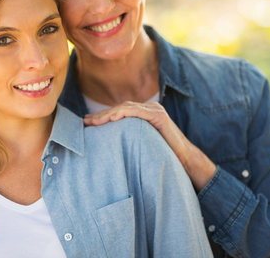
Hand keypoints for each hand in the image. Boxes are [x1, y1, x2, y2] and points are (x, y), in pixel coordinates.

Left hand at [83, 101, 215, 190]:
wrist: (184, 160)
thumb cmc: (162, 155)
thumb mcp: (141, 144)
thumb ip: (129, 139)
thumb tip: (109, 146)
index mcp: (144, 114)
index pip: (119, 112)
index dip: (102, 117)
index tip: (87, 124)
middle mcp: (148, 108)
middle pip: (119, 108)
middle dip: (101, 115)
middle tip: (85, 122)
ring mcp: (154, 110)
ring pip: (125, 108)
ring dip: (108, 114)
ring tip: (94, 122)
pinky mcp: (158, 116)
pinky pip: (137, 112)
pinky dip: (123, 113)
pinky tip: (112, 118)